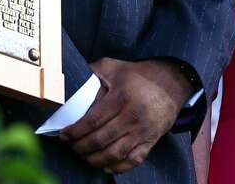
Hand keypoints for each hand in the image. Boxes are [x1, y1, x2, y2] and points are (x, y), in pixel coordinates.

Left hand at [61, 58, 194, 172]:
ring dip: (95, 159)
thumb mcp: (114, 66)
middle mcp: (132, 116)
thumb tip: (70, 79)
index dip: (75, 131)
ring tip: (83, 156)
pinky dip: (118, 167)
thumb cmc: (138, 75)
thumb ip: (92, 71)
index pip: (92, 121)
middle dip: (81, 147)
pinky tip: (105, 166)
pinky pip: (133, 161)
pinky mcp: (151, 141)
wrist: (171, 82)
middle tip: (71, 147)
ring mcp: (142, 131)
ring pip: (114, 154)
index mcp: (121, 97)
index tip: (64, 135)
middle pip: (101, 140)